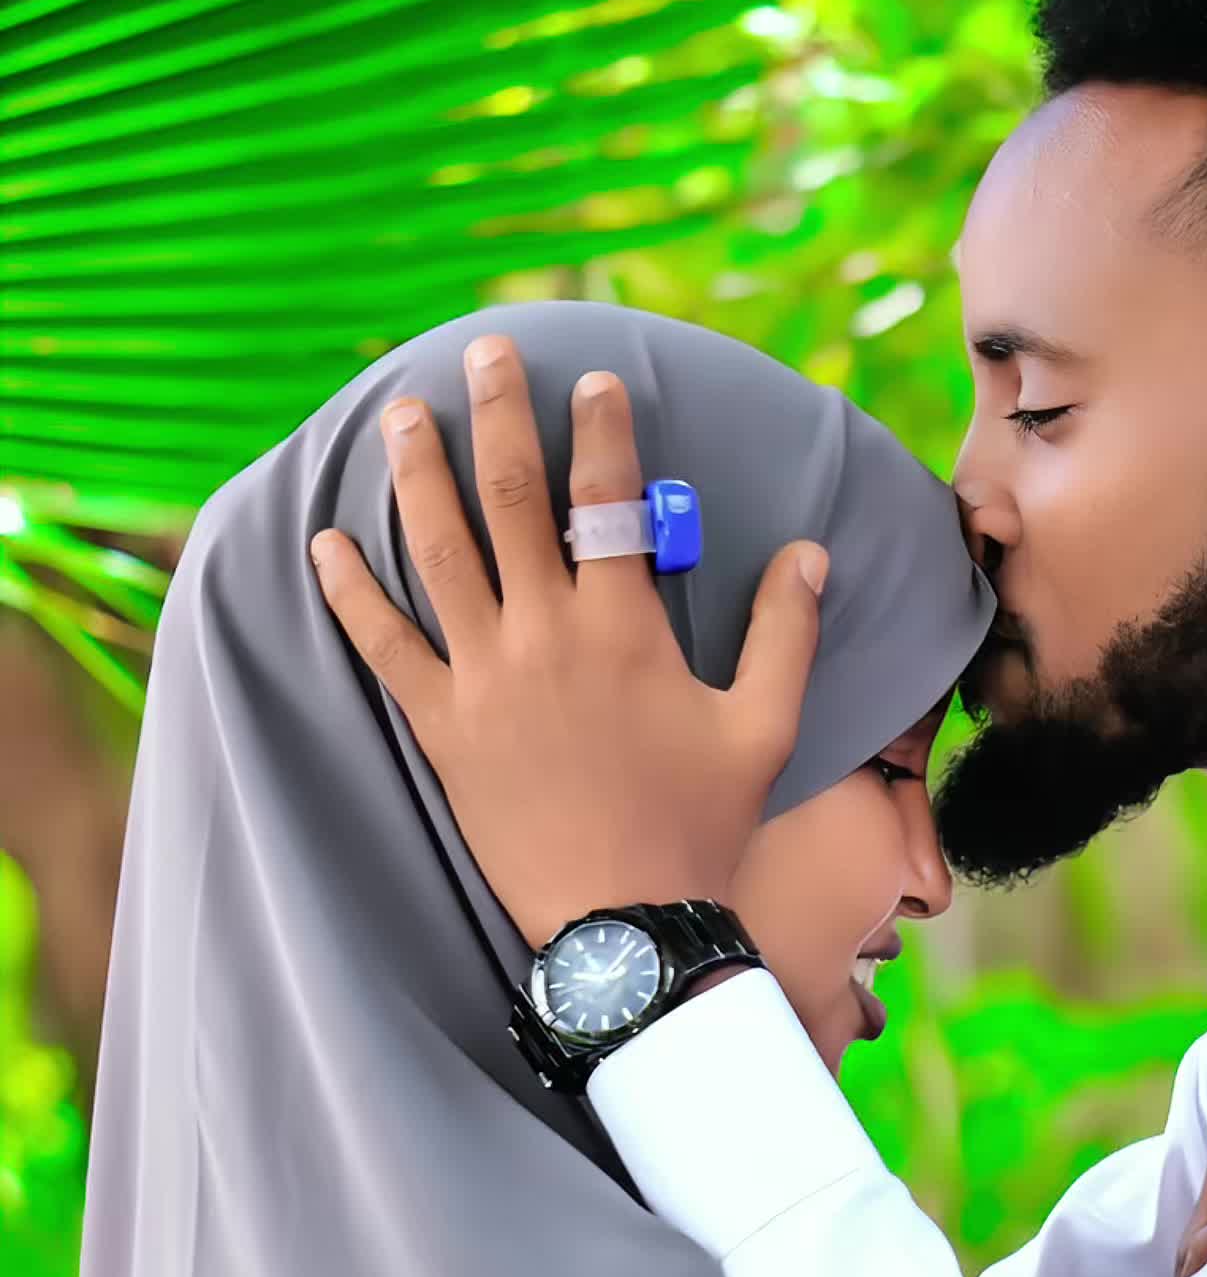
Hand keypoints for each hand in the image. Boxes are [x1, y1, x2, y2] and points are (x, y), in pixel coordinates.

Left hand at [307, 336, 827, 948]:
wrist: (628, 921)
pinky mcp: (444, 727)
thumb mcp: (764, 729)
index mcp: (625, 627)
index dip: (601, 431)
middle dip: (498, 413)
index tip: (593, 380)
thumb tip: (809, 555)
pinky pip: (384, 646)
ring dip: (419, 472)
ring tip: (403, 413)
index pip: (608, 500)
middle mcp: (547, 635)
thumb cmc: (701, 827)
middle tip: (486, 354)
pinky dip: (351, 592)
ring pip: (440, 550)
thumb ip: (785, 635)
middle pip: (511, 497)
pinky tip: (327, 543)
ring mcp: (486, 678)